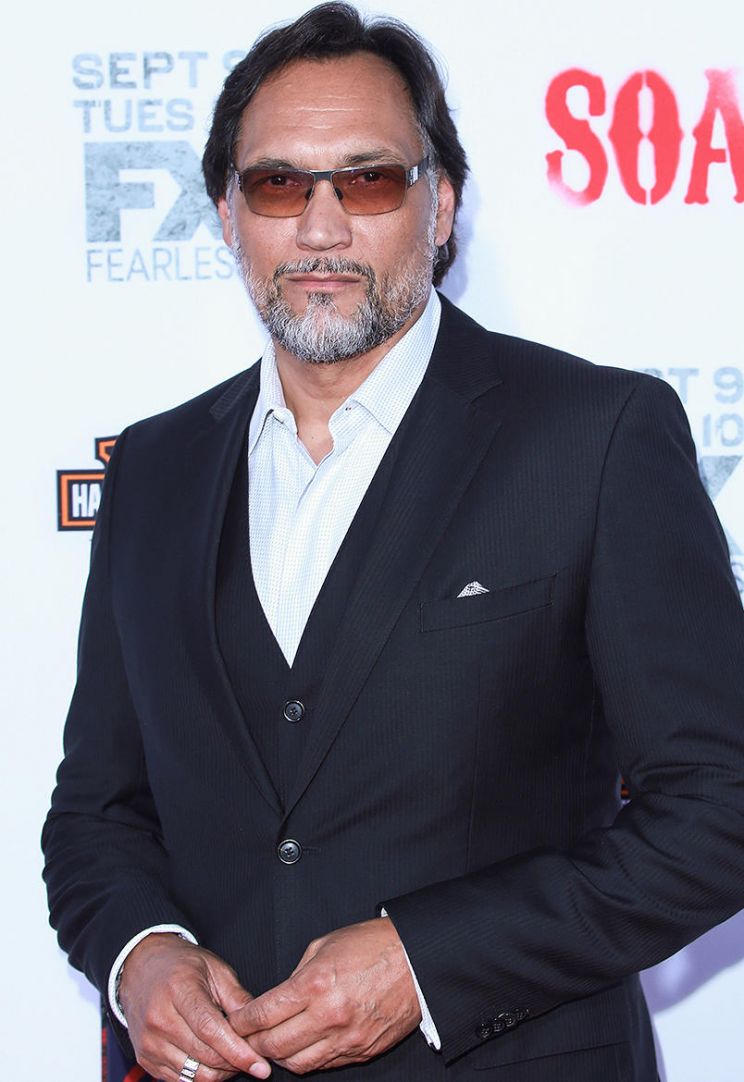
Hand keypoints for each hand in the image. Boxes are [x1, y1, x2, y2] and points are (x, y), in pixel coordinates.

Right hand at [118, 933, 271, 1080]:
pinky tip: (212, 1059)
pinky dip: (201, 1075)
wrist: (141, 968)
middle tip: (253, 1058)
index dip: (237, 1050)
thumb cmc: (181, 965)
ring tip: (233, 1056)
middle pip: (204, 1055)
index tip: (259, 1064)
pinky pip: (180, 1080)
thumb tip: (259, 1025)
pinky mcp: (146, 1059)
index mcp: (178, 989)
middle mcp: (159, 1018)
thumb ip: (237, 998)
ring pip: (194, 1074)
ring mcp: (149, 1042)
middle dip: (234, 1063)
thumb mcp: (215, 968)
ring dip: (220, 1072)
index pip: (210, 1029)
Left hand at [229, 918, 420, 1074]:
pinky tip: (303, 1046)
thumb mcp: (325, 945)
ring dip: (280, 1057)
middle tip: (247, 1038)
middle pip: (275, 1045)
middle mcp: (329, 1015)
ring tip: (273, 1045)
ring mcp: (347, 1038)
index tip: (235, 1022)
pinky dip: (308, 1059)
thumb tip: (278, 998)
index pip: (265, 1014)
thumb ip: (297, 975)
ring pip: (298, 1063)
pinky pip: (325, 1064)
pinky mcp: (363, 1051)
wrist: (417, 960)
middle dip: (254, 1044)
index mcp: (316, 984)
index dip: (243, 1022)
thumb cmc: (372, 945)